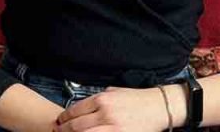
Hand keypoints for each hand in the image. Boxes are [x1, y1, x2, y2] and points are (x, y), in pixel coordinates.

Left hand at [53, 87, 169, 131]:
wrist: (159, 108)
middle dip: (63, 130)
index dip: (64, 118)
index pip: (75, 110)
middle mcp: (106, 114)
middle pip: (76, 126)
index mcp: (103, 99)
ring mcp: (113, 129)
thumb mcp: (115, 91)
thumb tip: (82, 107)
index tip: (59, 121)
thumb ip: (99, 98)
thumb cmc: (138, 99)